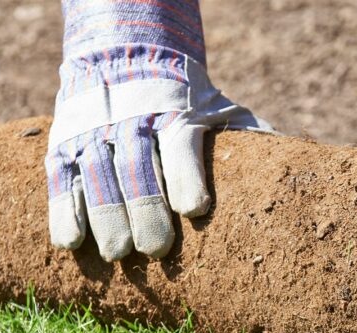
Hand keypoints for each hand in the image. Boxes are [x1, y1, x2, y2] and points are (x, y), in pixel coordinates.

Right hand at [46, 1, 269, 261]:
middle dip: (146, 210)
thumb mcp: (218, 110)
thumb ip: (247, 139)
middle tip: (155, 250)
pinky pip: (62, 180)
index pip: (180, 146)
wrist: (124, 53)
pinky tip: (71, 244)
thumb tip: (295, 169)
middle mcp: (132, 122)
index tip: (194, 210)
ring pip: (98, 177)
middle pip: (137, 170)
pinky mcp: (65, 145)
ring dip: (107, 218)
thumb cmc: (185, 101)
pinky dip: (64, 212)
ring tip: (119, 254)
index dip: (186, 177)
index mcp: (175, 114)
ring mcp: (95, 133)